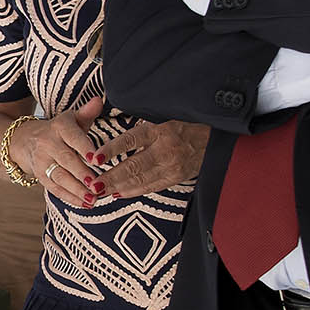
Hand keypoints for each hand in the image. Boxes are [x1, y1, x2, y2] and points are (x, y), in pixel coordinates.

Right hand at [8, 97, 106, 197]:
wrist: (23, 140)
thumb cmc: (57, 130)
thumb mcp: (71, 119)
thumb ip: (87, 112)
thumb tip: (99, 100)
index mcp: (59, 127)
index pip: (73, 137)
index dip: (85, 147)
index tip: (97, 159)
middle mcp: (48, 143)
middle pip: (66, 160)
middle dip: (82, 174)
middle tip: (98, 185)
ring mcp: (42, 161)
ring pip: (60, 177)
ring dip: (77, 190)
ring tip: (94, 199)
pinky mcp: (40, 176)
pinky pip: (55, 188)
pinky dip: (70, 198)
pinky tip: (85, 204)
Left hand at [89, 118, 207, 199]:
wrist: (216, 137)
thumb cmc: (184, 122)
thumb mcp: (164, 116)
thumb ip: (142, 125)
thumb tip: (114, 128)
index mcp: (160, 129)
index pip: (131, 140)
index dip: (112, 148)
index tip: (95, 156)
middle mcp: (166, 149)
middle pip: (133, 166)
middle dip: (111, 177)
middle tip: (93, 184)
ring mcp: (172, 166)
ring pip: (140, 179)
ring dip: (118, 187)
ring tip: (99, 191)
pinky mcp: (177, 177)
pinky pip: (151, 187)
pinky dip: (133, 191)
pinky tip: (118, 193)